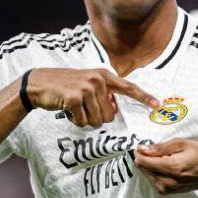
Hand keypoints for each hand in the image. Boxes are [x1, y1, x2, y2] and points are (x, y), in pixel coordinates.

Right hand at [26, 68, 158, 127]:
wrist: (39, 83)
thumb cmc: (65, 86)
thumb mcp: (87, 84)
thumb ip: (104, 94)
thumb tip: (113, 110)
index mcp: (104, 76)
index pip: (128, 87)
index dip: (143, 97)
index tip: (157, 104)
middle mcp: (98, 80)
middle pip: (110, 115)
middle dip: (97, 117)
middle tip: (83, 107)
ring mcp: (86, 88)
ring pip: (97, 120)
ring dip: (85, 119)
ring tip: (74, 107)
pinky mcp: (74, 98)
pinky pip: (83, 122)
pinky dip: (75, 121)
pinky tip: (67, 109)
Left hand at [134, 138, 197, 193]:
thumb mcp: (181, 143)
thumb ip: (160, 147)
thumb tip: (142, 149)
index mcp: (173, 168)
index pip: (143, 162)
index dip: (141, 152)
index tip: (144, 146)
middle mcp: (168, 182)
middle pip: (143, 168)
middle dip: (146, 158)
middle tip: (157, 151)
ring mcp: (167, 189)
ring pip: (146, 174)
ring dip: (150, 165)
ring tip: (164, 158)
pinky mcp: (166, 192)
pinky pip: (152, 180)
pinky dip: (154, 171)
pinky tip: (164, 166)